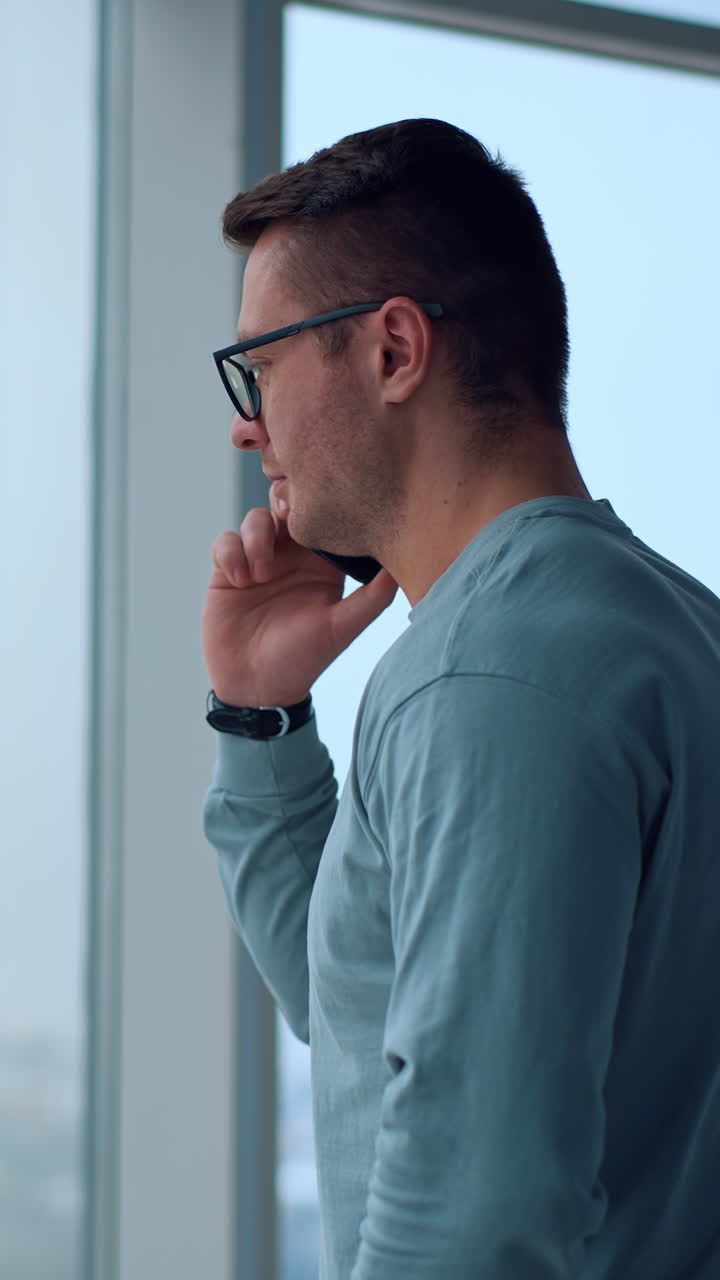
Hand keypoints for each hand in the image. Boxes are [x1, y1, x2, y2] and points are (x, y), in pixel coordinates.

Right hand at [202, 492, 397, 707]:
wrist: (257, 688)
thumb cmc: (304, 660)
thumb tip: (403, 567)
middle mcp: (292, 558)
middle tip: (287, 515)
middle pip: (287, 507)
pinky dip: (231, 552)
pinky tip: (241, 580)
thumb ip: (373, 597)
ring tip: (261, 573)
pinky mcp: (228, 572)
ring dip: (257, 536)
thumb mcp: (342, 627)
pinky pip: (225, 542)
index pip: (325, 519)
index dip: (322, 506)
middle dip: (285, 503)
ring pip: (256, 519)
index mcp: (323, 565)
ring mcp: (259, 562)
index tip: (321, 509)